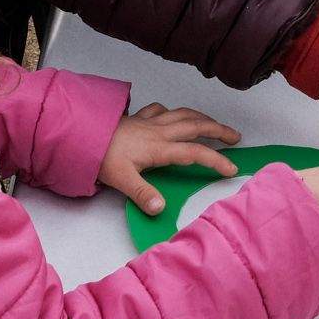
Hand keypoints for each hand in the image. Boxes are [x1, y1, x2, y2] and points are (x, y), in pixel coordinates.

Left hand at [97, 103, 240, 213]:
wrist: (82, 134)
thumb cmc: (102, 156)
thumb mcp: (121, 180)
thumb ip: (143, 194)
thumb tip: (160, 208)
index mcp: (160, 147)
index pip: (195, 153)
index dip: (216, 160)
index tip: (231, 168)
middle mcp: (160, 131)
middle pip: (196, 126)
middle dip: (219, 130)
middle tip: (236, 136)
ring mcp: (150, 121)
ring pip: (183, 114)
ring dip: (202, 117)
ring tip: (214, 123)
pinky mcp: (139, 117)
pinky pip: (162, 110)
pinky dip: (172, 111)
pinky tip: (173, 115)